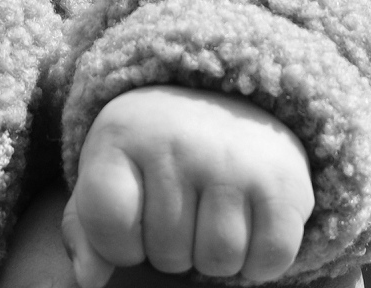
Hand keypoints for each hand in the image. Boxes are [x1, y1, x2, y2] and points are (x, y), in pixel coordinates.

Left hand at [62, 86, 313, 284]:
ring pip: (218, 260)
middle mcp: (179, 142)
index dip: (117, 242)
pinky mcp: (282, 182)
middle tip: (183, 210)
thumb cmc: (154, 155)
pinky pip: (270, 258)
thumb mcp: (110, 173)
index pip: (108, 223)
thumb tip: (89, 279)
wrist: (225, 100)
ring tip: (212, 217)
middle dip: (172, 248)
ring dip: (214, 256)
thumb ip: (88, 227)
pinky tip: (249, 226)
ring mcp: (233, 161)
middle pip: (167, 252)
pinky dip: (260, 260)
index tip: (131, 217)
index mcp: (122, 135)